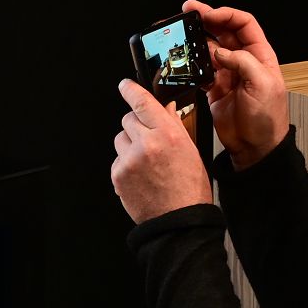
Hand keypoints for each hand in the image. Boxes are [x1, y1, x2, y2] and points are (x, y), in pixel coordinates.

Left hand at [112, 79, 214, 223]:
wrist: (178, 221)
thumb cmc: (189, 189)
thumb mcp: (190, 151)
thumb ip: (174, 127)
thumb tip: (164, 108)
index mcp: (169, 135)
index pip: (143, 102)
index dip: (131, 90)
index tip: (125, 86)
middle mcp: (147, 144)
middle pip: (128, 119)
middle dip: (136, 126)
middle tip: (148, 141)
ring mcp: (130, 159)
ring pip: (120, 139)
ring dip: (129, 145)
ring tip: (146, 163)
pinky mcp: (118, 174)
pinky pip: (117, 159)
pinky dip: (125, 164)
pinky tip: (140, 176)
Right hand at [184, 0, 288, 168]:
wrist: (256, 147)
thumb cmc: (268, 119)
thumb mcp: (263, 86)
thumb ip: (243, 63)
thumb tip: (220, 50)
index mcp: (260, 56)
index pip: (243, 24)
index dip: (226, 15)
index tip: (208, 15)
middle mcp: (244, 61)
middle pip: (224, 31)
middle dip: (207, 18)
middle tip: (188, 11)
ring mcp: (228, 74)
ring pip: (210, 47)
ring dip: (196, 39)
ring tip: (182, 33)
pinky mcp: (215, 87)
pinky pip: (201, 69)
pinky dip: (192, 63)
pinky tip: (185, 61)